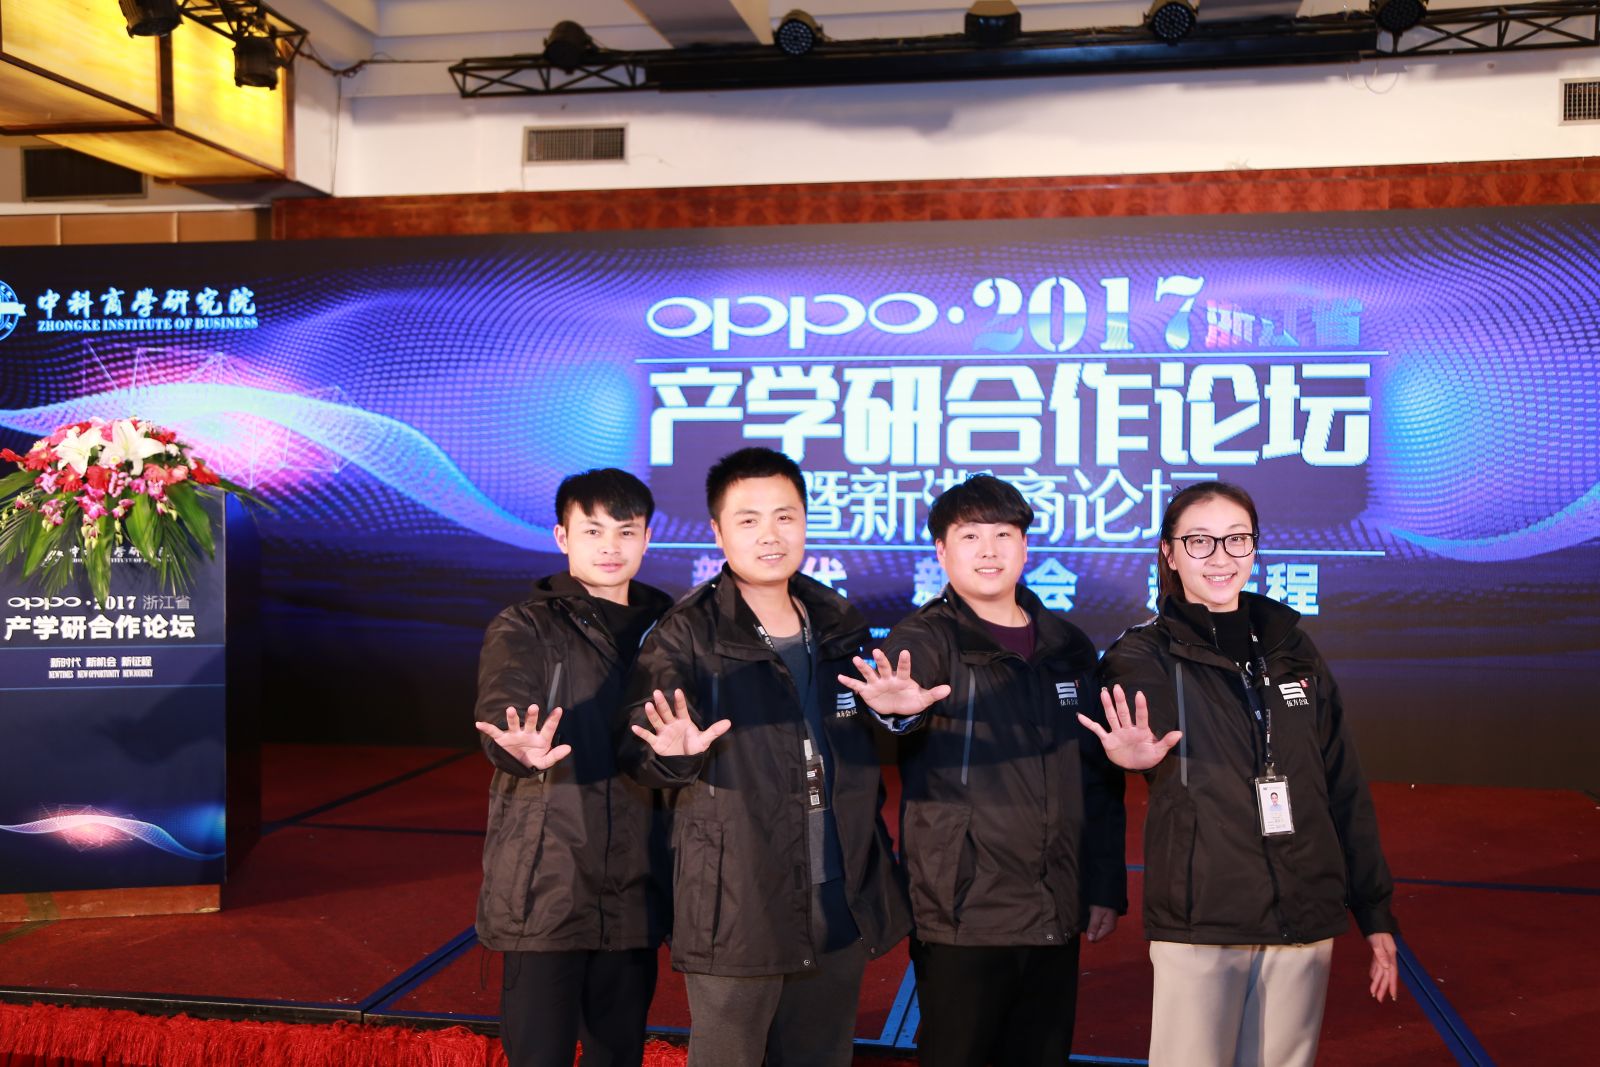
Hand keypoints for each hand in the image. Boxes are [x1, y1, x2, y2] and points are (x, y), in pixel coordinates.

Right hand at [476, 704, 570, 770]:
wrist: (518, 766)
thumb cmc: (534, 760)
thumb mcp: (545, 761)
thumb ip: (556, 755)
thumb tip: (569, 748)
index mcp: (540, 738)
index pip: (548, 728)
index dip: (553, 719)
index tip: (560, 709)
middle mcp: (528, 733)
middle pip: (530, 722)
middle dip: (532, 715)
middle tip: (534, 707)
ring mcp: (515, 735)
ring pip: (513, 724)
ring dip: (511, 717)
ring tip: (510, 710)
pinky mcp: (502, 739)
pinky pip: (494, 732)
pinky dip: (487, 728)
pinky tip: (479, 724)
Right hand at [630, 688, 730, 756]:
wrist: (684, 762)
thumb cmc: (694, 747)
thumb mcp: (704, 740)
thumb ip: (714, 730)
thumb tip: (729, 722)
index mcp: (683, 721)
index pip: (681, 709)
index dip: (679, 701)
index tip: (677, 691)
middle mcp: (672, 724)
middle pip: (666, 712)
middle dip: (662, 703)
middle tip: (657, 692)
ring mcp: (663, 732)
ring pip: (657, 721)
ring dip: (652, 714)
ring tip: (647, 705)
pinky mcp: (657, 742)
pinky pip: (648, 736)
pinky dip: (642, 732)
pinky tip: (634, 727)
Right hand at [837, 649, 951, 716]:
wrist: (897, 707)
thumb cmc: (910, 700)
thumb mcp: (923, 699)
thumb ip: (934, 694)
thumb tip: (949, 689)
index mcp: (902, 679)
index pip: (904, 669)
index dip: (904, 661)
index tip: (905, 651)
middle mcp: (888, 678)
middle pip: (884, 667)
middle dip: (881, 660)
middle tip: (877, 651)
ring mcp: (877, 683)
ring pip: (869, 673)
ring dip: (863, 666)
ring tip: (855, 659)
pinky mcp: (868, 691)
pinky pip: (857, 686)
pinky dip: (849, 682)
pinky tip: (840, 677)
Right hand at [1077, 684, 1181, 770]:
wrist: (1133, 768)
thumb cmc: (1147, 758)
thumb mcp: (1158, 752)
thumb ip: (1166, 742)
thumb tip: (1179, 733)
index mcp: (1141, 731)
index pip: (1141, 716)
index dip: (1141, 706)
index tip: (1140, 694)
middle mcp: (1128, 728)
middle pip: (1123, 712)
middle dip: (1120, 701)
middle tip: (1116, 687)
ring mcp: (1117, 733)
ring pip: (1111, 717)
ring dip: (1107, 706)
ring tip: (1104, 693)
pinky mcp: (1108, 740)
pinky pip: (1097, 730)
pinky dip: (1089, 724)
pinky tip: (1081, 717)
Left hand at [1084, 905, 1117, 942]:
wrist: (1109, 892)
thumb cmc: (1104, 902)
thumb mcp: (1097, 913)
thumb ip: (1093, 927)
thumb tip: (1090, 939)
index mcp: (1108, 928)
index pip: (1095, 939)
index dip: (1089, 933)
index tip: (1086, 924)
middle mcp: (1109, 929)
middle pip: (1095, 935)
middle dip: (1089, 929)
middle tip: (1089, 918)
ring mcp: (1108, 925)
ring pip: (1095, 930)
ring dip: (1091, 925)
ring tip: (1090, 915)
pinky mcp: (1106, 921)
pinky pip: (1097, 925)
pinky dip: (1093, 921)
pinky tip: (1092, 915)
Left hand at [1367, 932, 1398, 1001]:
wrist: (1374, 920)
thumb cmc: (1376, 931)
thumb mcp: (1377, 942)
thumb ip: (1381, 954)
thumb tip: (1386, 967)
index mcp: (1390, 956)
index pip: (1392, 974)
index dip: (1392, 985)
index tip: (1392, 996)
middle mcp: (1388, 957)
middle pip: (1386, 975)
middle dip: (1383, 988)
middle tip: (1378, 999)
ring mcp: (1383, 955)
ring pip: (1381, 971)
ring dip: (1377, 982)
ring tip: (1373, 993)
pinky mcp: (1378, 952)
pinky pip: (1377, 965)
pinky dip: (1375, 972)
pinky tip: (1373, 978)